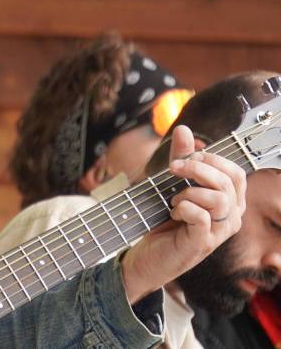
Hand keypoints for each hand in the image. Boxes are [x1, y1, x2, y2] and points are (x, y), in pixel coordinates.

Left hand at [121, 124, 245, 302]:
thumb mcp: (170, 184)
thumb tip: (184, 129)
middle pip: (228, 183)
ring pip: (219, 200)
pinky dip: (184, 208)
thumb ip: (180, 158)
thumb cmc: (163, 220)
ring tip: (173, 199)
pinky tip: (173, 212)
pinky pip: (202, 218)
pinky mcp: (201, 244)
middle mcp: (230, 218)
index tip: (188, 156)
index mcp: (228, 202)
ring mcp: (218, 233)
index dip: (213, 160)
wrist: (146, 253)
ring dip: (190, 192)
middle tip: (172, 169)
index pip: (236, 173)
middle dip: (197, 168)